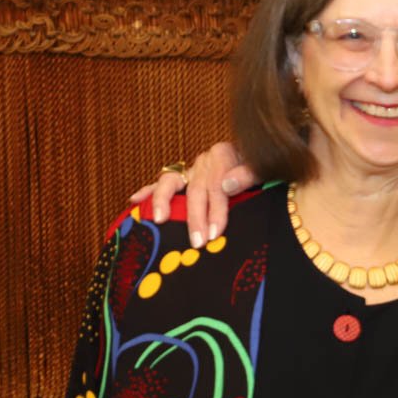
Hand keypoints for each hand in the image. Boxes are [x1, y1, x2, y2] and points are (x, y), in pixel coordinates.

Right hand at [128, 142, 257, 246]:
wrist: (258, 157)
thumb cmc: (261, 167)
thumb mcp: (263, 168)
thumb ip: (248, 175)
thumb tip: (227, 185)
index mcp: (223, 155)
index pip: (217, 186)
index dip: (216, 210)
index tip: (215, 233)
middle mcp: (204, 160)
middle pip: (196, 190)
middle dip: (195, 218)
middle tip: (197, 242)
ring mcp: (191, 168)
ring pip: (171, 182)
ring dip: (163, 201)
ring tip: (159, 219)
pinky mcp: (183, 175)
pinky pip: (162, 183)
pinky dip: (148, 191)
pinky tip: (134, 200)